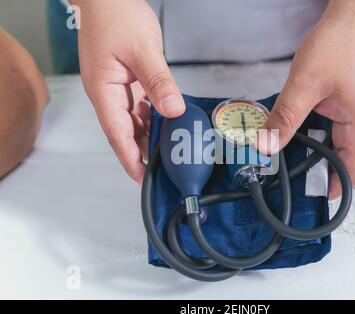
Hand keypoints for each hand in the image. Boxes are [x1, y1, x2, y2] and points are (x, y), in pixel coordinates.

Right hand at [74, 0, 184, 183]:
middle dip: (142, 152)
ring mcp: (115, 88)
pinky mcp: (125, 81)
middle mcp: (107, 94)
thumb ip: (159, 83)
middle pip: (124, 132)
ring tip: (169, 149)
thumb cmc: (117, 15)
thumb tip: (173, 111)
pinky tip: (165, 121)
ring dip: (149, 135)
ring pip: (132, 121)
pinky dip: (151, 117)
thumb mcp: (143, 50)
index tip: (143, 178)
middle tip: (164, 169)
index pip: (117, 134)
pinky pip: (138, 107)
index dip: (131, 158)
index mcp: (103, 90)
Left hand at [260, 1, 354, 198]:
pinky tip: (292, 131)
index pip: (352, 173)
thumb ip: (285, 118)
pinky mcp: (346, 103)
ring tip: (284, 155)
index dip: (333, 189)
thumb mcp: (305, 85)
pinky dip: (311, 133)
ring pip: (332, 144)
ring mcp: (354, 113)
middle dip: (315, 171)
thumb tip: (266, 145)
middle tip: (286, 176)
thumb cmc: (342, 44)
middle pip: (340, 161)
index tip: (311, 199)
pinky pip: (329, 128)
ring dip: (310, 150)